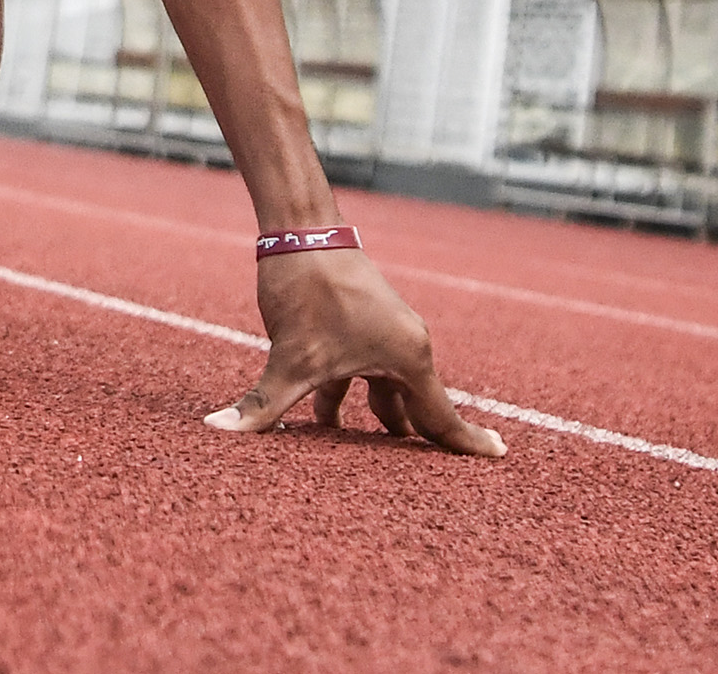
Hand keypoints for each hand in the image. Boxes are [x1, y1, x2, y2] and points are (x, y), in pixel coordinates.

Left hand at [206, 247, 505, 456]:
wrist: (302, 228)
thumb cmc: (310, 288)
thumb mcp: (290, 357)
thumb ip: (261, 406)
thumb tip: (217, 431)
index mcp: (407, 357)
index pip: (442, 416)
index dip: (468, 443)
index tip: (500, 457)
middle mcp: (405, 347)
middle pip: (416, 411)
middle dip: (413, 448)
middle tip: (428, 488)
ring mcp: (384, 337)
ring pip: (385, 395)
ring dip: (372, 426)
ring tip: (364, 466)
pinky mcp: (361, 330)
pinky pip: (364, 378)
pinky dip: (348, 402)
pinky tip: (322, 424)